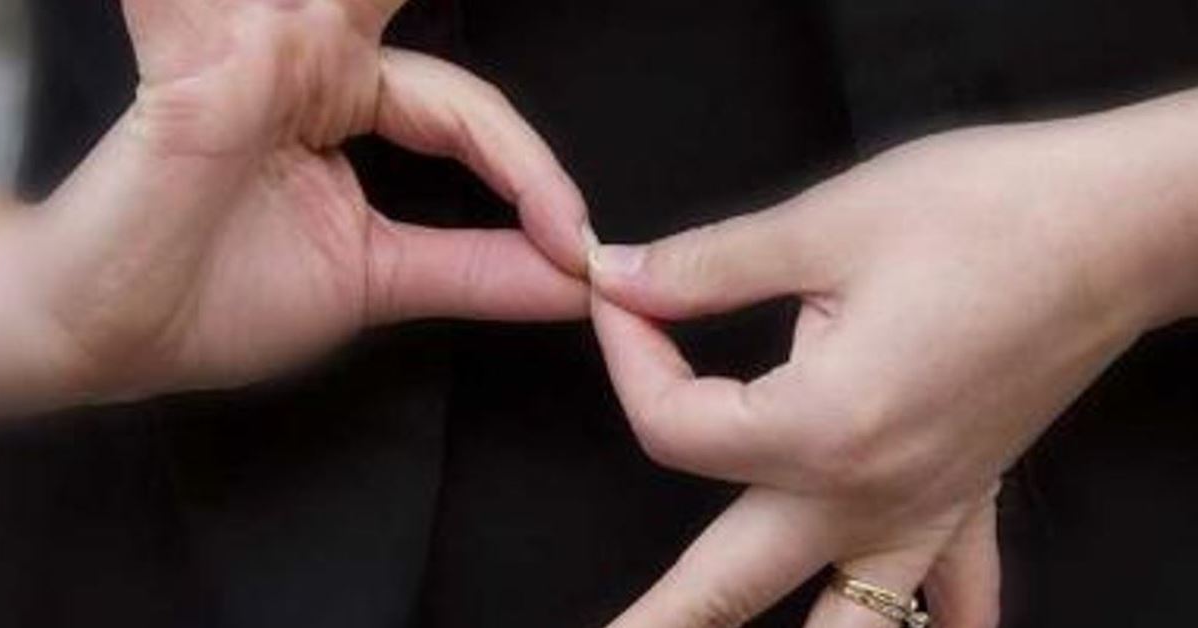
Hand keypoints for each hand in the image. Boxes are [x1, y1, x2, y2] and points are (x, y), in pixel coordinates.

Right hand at [20, 0, 590, 401]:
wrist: (101, 331)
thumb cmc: (211, 299)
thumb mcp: (374, 281)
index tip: (580, 247)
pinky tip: (280, 24)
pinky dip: (236, 5)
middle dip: (455, 25)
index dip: (531, 175)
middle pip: (400, 1)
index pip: (469, 114)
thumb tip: (580, 281)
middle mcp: (309, 61)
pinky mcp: (207, 59)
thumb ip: (475, 270)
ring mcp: (258, 49)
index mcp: (348, 105)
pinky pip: (216, 2)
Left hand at [589, 92, 1197, 626]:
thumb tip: (621, 277)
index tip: (615, 293)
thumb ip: (706, 267)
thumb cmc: (993, 211)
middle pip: (726, 584)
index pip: (670, 425)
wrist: (1124, 223)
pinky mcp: (966, 490)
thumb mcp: (826, 223)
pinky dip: (929, 621)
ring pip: (844, 624)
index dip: (625, 353)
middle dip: (660, 618)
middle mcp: (869, 494)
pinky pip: (945, 591)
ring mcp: (923, 507)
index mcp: (821, 427)